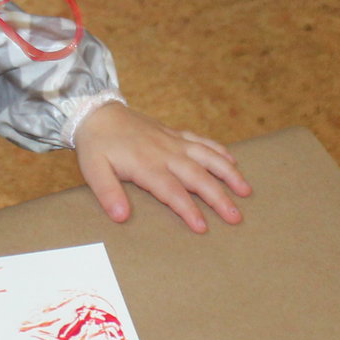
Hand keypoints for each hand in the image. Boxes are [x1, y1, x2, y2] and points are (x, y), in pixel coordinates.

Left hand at [73, 103, 250, 233]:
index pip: (172, 191)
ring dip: (228, 173)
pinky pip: (202, 141)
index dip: (188, 210)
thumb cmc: (96, 145)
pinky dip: (219, 150)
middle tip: (236, 217)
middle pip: (198, 177)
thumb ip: (108, 193)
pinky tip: (234, 161)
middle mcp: (166, 152)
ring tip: (246, 190)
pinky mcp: (175, 134)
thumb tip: (121, 217)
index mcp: (146, 164)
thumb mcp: (93, 170)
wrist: (97, 112)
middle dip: (219, 197)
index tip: (203, 227)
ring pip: (207, 156)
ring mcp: (173, 141)